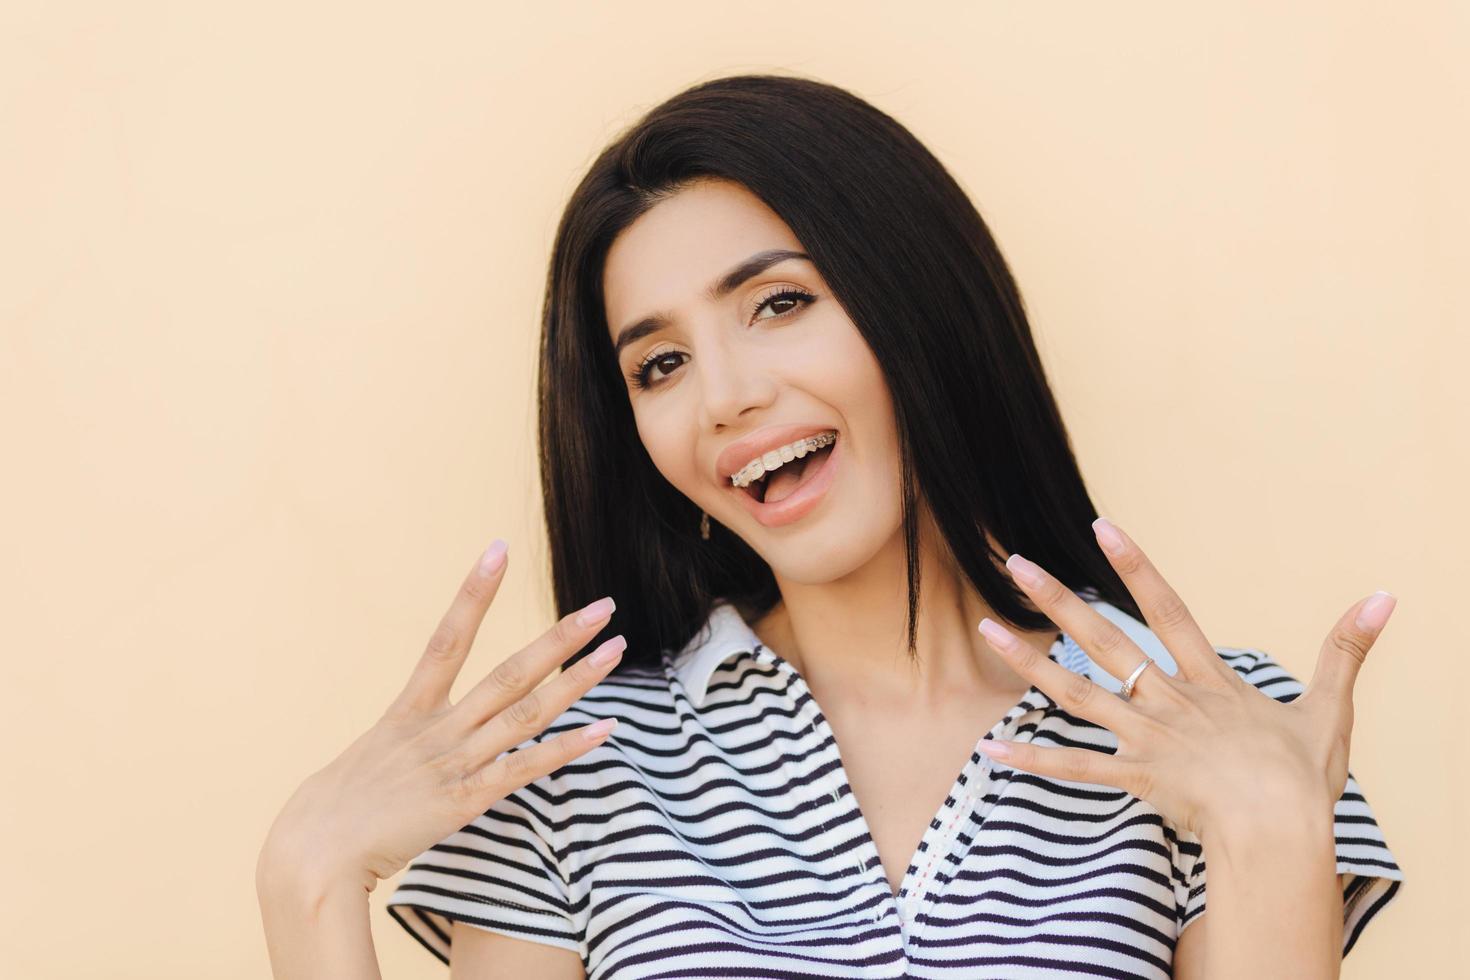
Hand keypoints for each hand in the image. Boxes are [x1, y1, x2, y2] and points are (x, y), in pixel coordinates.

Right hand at [257, 539, 625, 896]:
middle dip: (560, 637)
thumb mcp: (370, 760)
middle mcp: (437, 729)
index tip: (498, 549)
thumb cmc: (330, 814)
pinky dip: (567, 747)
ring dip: (577, 680)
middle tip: (603, 606)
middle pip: (509, 671)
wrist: (311, 854)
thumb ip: (404, 744)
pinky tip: (605, 727)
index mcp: (409, 712)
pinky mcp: (465, 801)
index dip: (474, 592)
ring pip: (527, 712)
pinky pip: (526, 768)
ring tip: (615, 650)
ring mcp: (454, 763)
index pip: (447, 638)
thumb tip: (419, 742)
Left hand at [973, 518, 1395, 838]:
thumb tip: (1384, 598)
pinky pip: (1074, 767)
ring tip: (986, 629)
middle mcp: (1168, 700)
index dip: (1135, 565)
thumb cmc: (1304, 779)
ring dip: (1029, 662)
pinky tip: (990, 747)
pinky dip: (1033, 758)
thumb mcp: (1329, 708)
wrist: (1283, 831)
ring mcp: (1146, 737)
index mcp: (1208, 681)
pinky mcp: (1134, 777)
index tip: (1101, 527)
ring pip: (1077, 693)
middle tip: (1015, 564)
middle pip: (1106, 640)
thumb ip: (1346, 650)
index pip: (1166, 608)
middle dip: (1058, 599)